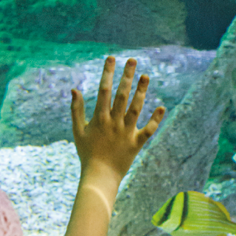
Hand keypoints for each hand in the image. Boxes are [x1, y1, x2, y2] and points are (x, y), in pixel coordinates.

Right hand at [64, 58, 164, 235]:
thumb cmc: (87, 153)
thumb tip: (74, 89)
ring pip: (136, 108)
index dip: (108, 73)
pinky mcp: (136, 144)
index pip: (104, 90)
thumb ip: (76, 109)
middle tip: (133, 60)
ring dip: (141, 91)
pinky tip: (162, 107)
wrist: (99, 177)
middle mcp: (114, 123)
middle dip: (127, 76)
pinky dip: (155, 120)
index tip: (111, 58)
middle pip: (122, 95)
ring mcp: (126, 133)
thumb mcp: (77, 130)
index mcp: (99, 118)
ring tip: (146, 75)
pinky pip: (148, 131)